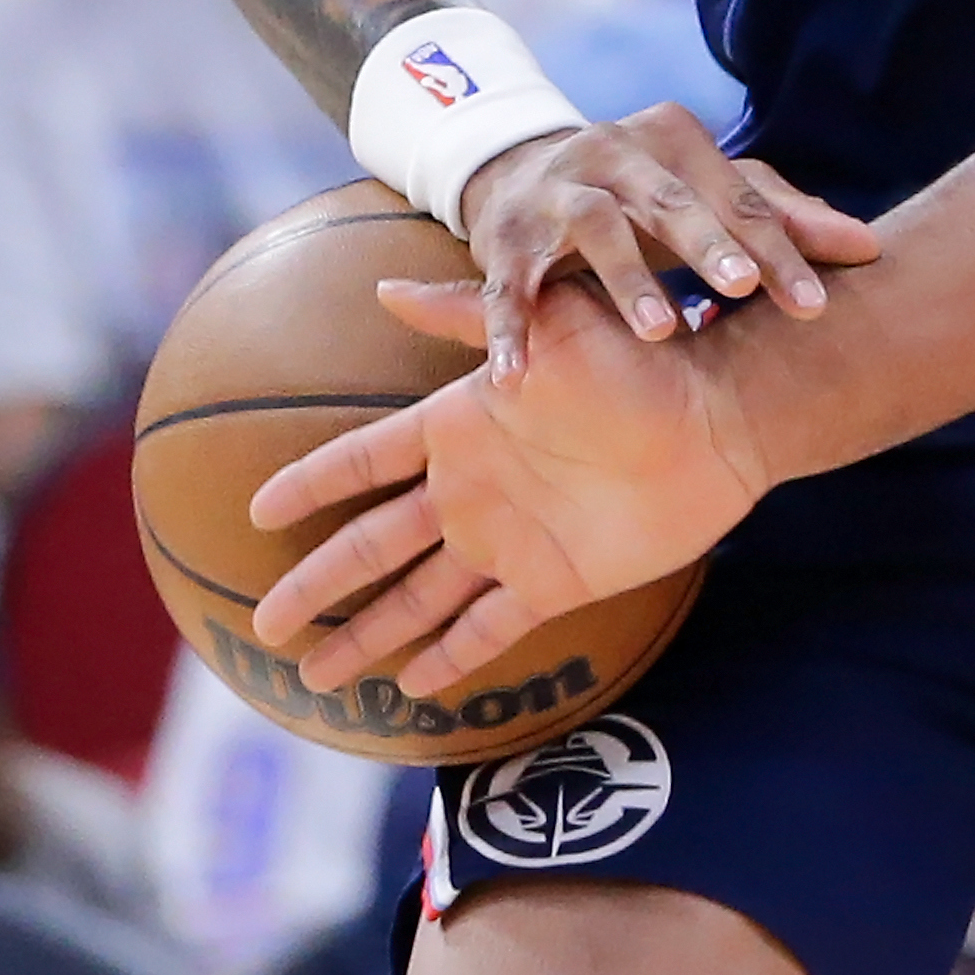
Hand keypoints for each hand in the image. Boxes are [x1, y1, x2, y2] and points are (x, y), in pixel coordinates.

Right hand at [246, 270, 773, 695]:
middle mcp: (473, 492)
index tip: (256, 510)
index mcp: (461, 429)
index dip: (311, 485)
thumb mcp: (550, 322)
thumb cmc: (638, 358)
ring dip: (368, 635)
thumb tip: (384, 288)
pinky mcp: (554, 581)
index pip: (363, 461)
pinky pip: (488, 629)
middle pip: (373, 548)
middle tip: (261, 623)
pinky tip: (412, 686)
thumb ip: (469, 314)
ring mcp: (510, 541)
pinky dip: (449, 657)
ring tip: (317, 673)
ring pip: (418, 599)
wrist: (718, 417)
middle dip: (317, 584)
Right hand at [460, 111, 877, 379]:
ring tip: (659, 331)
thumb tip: (872, 248)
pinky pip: (508, 284)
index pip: (739, 199)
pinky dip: (511, 325)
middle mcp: (617, 154)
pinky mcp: (503, 237)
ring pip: (594, 228)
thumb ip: (787, 219)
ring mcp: (557, 192)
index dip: (779, 250)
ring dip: (625, 278)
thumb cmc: (651, 193)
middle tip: (742, 288)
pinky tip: (519, 374)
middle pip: (670, 200)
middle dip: (706, 244)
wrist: (528, 172)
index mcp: (676, 140)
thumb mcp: (714, 194)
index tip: (815, 305)